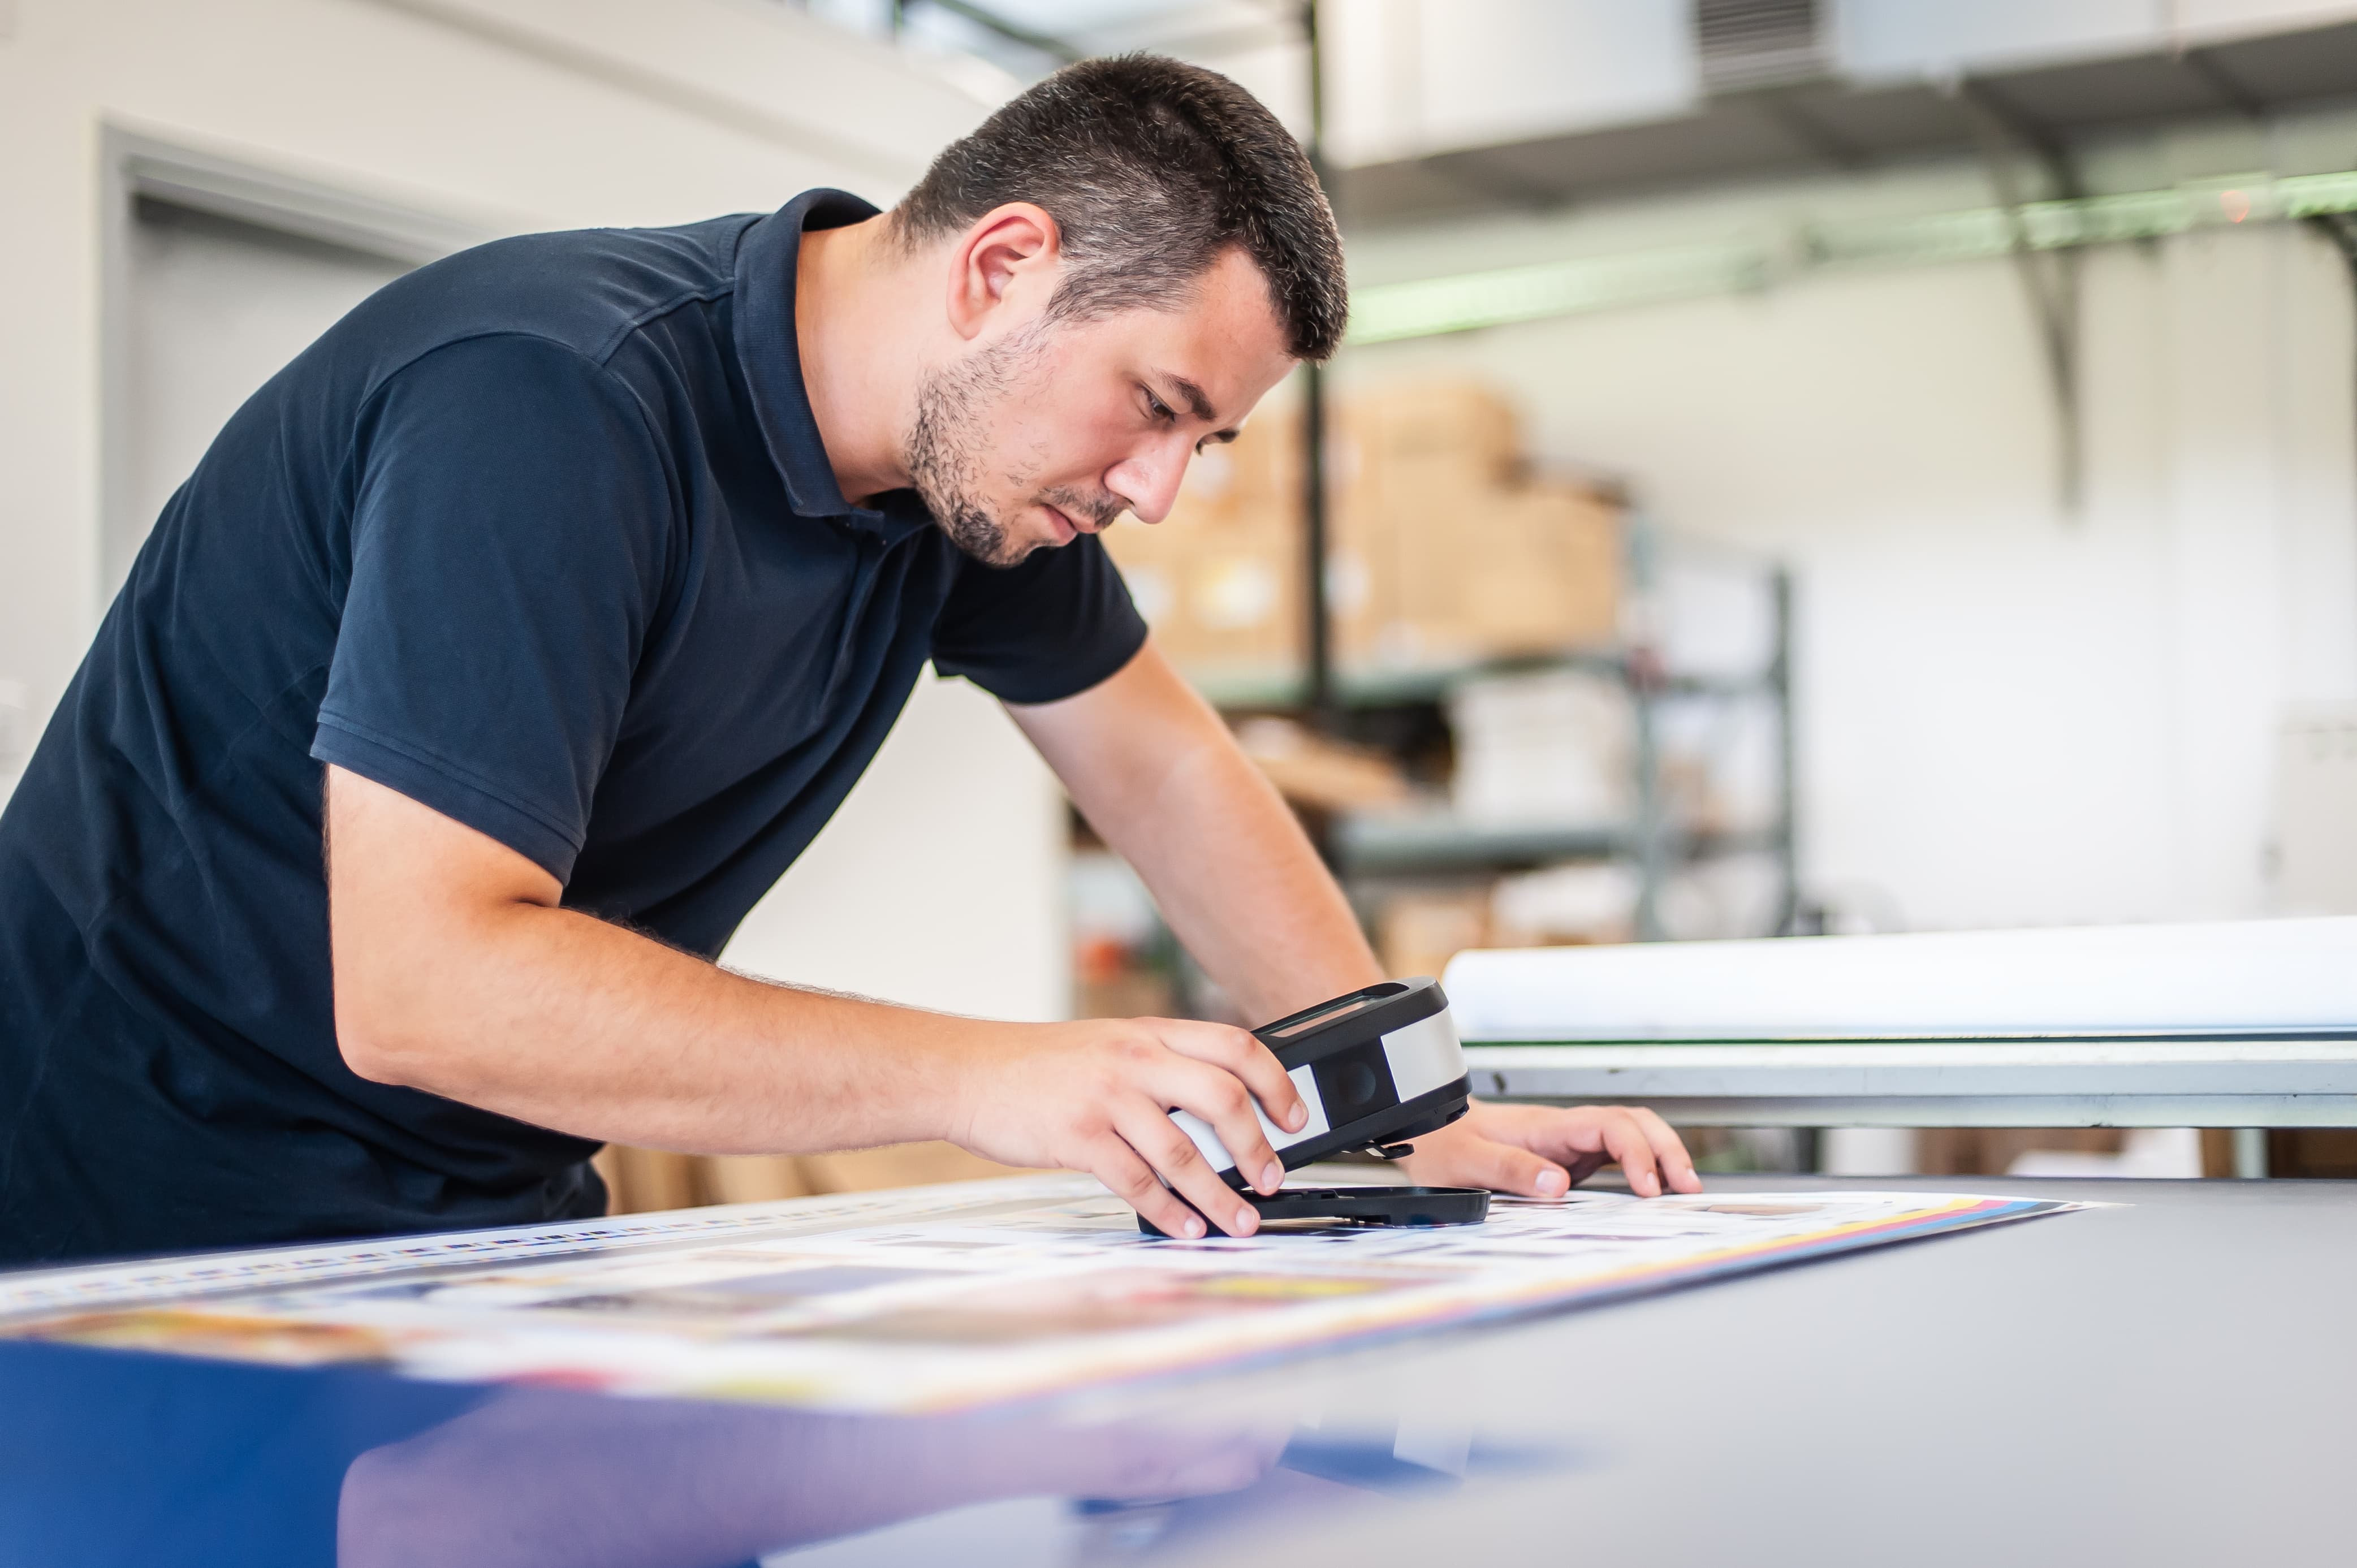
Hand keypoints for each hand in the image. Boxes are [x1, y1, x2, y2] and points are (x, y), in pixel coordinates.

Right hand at [948, 1017, 1308, 1238]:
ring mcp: (1106, 1097)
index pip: (1235, 1046)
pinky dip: (1167, 1211)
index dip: (1276, 1082)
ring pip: (1183, 1151)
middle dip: (1257, 1146)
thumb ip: (1158, 1069)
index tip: (1295, 1117)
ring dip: (1218, 1195)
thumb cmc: (1036, 1067)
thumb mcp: (1106, 1047)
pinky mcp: (1078, 1136)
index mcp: (1148, 1034)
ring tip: (1239, 1222)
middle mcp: (1134, 1059)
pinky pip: (1137, 1181)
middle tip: (1271, 1179)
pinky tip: (1183, 1227)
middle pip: (1223, 1097)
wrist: (967, 1072)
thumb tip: (1217, 1117)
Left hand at [1397, 1100, 1701, 1198]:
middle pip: (1633, 1123)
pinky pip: (1614, 1155)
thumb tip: (1558, 1188)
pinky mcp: (1567, 1157)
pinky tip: (1653, 1192)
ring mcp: (1568, 1142)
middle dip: (1667, 1149)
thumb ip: (1508, 1170)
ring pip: (1630, 1135)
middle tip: (1688, 1188)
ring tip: (1684, 1190)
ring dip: (1661, 1155)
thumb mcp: (1464, 1161)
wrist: (1426, 1131)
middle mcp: (1564, 1130)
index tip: (1649, 1189)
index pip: (1610, 1126)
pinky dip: (1641, 1168)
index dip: (1638, 1153)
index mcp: (1545, 1127)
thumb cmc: (1442, 1143)